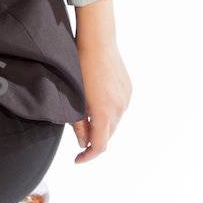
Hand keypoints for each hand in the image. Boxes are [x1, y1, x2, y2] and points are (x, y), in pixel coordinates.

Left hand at [71, 4, 131, 161]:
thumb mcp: (74, 99)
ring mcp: (126, 99)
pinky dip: (109, 111)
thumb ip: (78, 124)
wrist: (97, 43)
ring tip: (87, 115)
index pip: (100, 146)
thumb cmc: (79, 68)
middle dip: (95, 139)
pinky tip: (97, 101)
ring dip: (102, 124)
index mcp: (104, 113)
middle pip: (108, 135)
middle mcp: (119, 109)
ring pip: (114, 122)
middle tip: (80, 136)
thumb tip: (83, 142)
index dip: (88, 156)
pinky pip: (119, 108)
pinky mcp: (128, 90)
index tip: (77, 159)